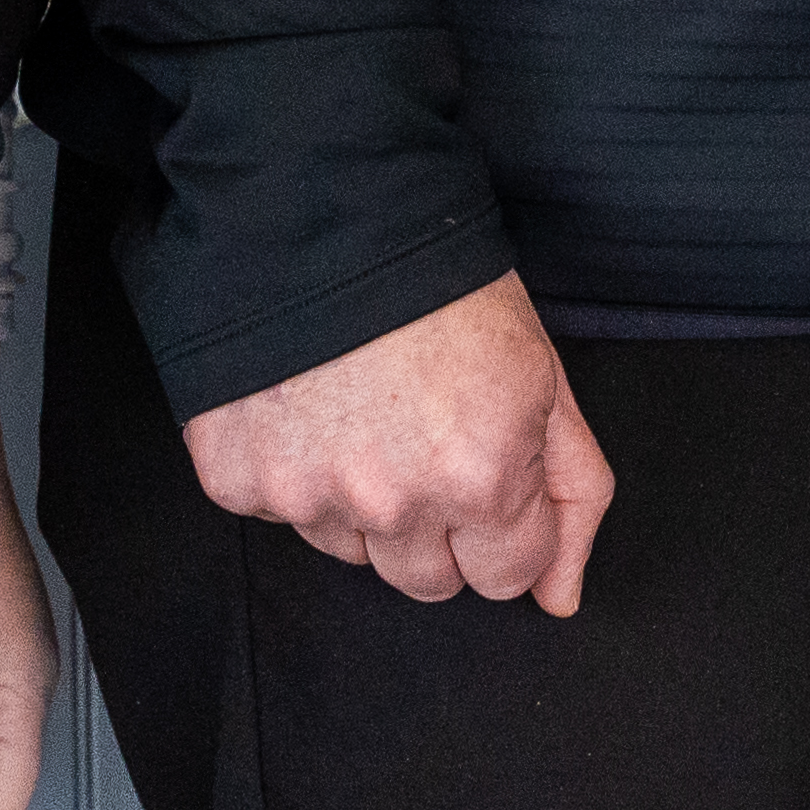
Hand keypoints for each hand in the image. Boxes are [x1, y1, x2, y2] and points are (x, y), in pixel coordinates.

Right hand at [185, 267, 615, 612]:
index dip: (510, 524)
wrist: (320, 211)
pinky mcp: (238, 482)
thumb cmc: (443, 286)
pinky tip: (312, 408)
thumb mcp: (542, 374)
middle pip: (430, 582)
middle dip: (442, 529)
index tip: (494, 471)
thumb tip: (561, 599)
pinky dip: (299, 475)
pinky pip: (284, 517)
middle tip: (429, 441)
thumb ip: (571, 491)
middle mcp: (394, 503)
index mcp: (482, 477)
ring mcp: (308, 497)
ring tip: (367, 414)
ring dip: (368, 506)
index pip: (509, 577)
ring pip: (356, 554)